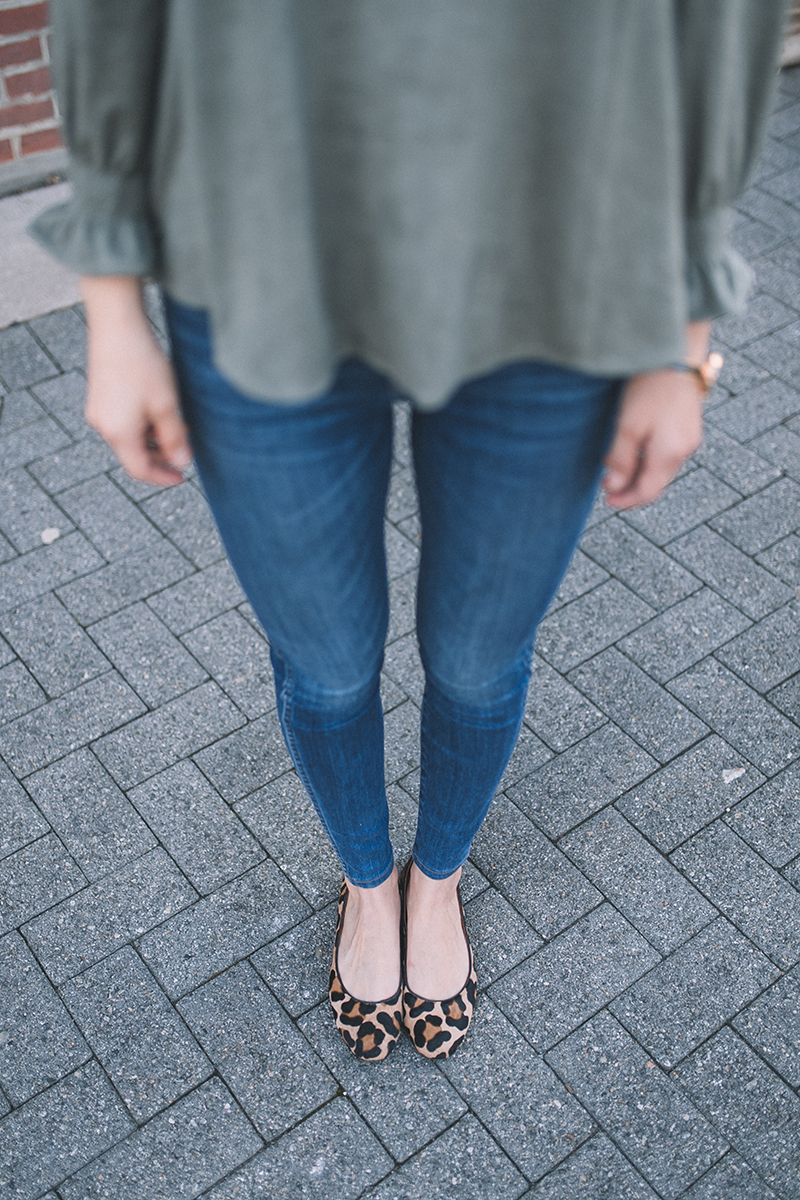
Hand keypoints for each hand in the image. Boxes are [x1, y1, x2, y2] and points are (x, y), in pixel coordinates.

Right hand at [81, 276, 190, 486]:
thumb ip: (175, 437)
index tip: (181, 478)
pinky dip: (142, 424)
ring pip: (128, 437)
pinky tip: (158, 410)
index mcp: (118, 433)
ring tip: (177, 425)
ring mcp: (98, 410)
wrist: (117, 325)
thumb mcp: (166, 405)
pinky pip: (121, 421)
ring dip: (153, 439)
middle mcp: (102, 426)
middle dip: (160, 457)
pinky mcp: (99, 396)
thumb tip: (182, 462)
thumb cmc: (142, 364)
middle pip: (132, 455)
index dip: (162, 477)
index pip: (139, 470)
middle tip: (185, 449)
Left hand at [603, 321, 711, 509]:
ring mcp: (690, 438)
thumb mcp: (628, 425)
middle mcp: (686, 450)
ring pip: (663, 470)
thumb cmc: (650, 387)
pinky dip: (650, 461)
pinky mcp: (689, 426)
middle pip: (657, 484)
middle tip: (608, 489)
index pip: (648, 492)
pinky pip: (668, 454)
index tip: (607, 502)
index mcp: (670, 454)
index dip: (627, 501)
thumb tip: (613, 487)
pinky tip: (636, 453)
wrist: (676, 353)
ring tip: (617, 471)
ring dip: (641, 475)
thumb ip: (621, 459)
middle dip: (632, 490)